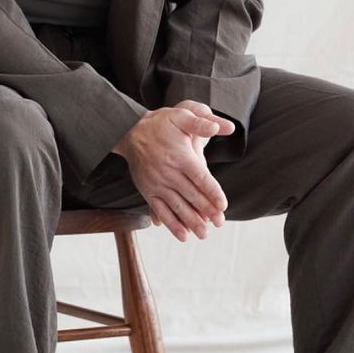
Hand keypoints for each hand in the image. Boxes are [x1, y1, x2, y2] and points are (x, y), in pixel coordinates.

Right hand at [113, 102, 233, 241]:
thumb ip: (200, 123)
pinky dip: (171, 224)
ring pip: (177, 207)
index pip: (201, 177)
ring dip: (191, 222)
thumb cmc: (160, 123)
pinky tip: (182, 235)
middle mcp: (168, 173)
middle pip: (191, 195)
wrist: (129, 131)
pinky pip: (160, 210)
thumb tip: (219, 126)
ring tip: (204, 234)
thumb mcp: (181, 117)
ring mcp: (156, 184)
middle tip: (220, 223)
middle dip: (207, 211)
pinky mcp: (148, 191)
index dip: (213, 192)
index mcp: (180, 157)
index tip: (223, 205)